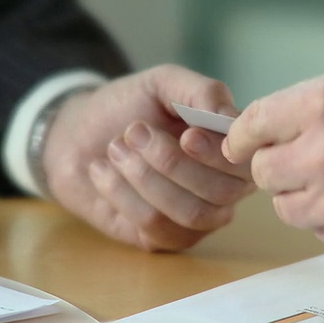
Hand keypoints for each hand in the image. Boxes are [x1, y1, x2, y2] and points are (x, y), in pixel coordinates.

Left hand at [42, 65, 254, 250]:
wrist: (76, 133)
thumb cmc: (127, 107)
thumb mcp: (163, 84)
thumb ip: (202, 91)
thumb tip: (231, 118)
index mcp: (230, 151)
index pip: (247, 165)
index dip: (219, 154)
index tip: (186, 135)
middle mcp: (222, 189)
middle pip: (221, 193)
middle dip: (171, 162)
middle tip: (132, 132)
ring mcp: (194, 219)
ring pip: (190, 213)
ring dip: (145, 177)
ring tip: (114, 148)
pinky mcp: (161, 238)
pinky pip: (155, 226)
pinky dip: (122, 193)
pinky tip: (101, 170)